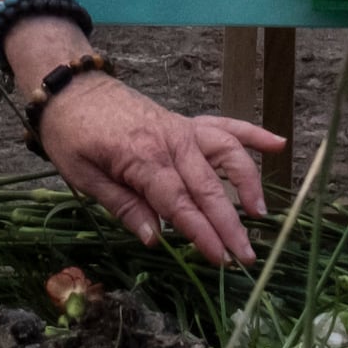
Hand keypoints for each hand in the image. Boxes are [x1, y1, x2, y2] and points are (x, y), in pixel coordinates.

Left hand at [35, 71, 280, 263]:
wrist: (70, 88)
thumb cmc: (71, 135)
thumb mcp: (83, 177)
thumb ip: (123, 206)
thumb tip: (155, 238)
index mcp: (142, 158)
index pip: (179, 204)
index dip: (202, 234)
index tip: (221, 259)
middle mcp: (170, 141)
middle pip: (208, 186)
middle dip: (229, 223)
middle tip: (246, 256)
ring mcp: (181, 128)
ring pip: (226, 152)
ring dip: (247, 181)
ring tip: (260, 213)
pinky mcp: (184, 121)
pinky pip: (224, 125)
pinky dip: (252, 133)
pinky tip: (277, 144)